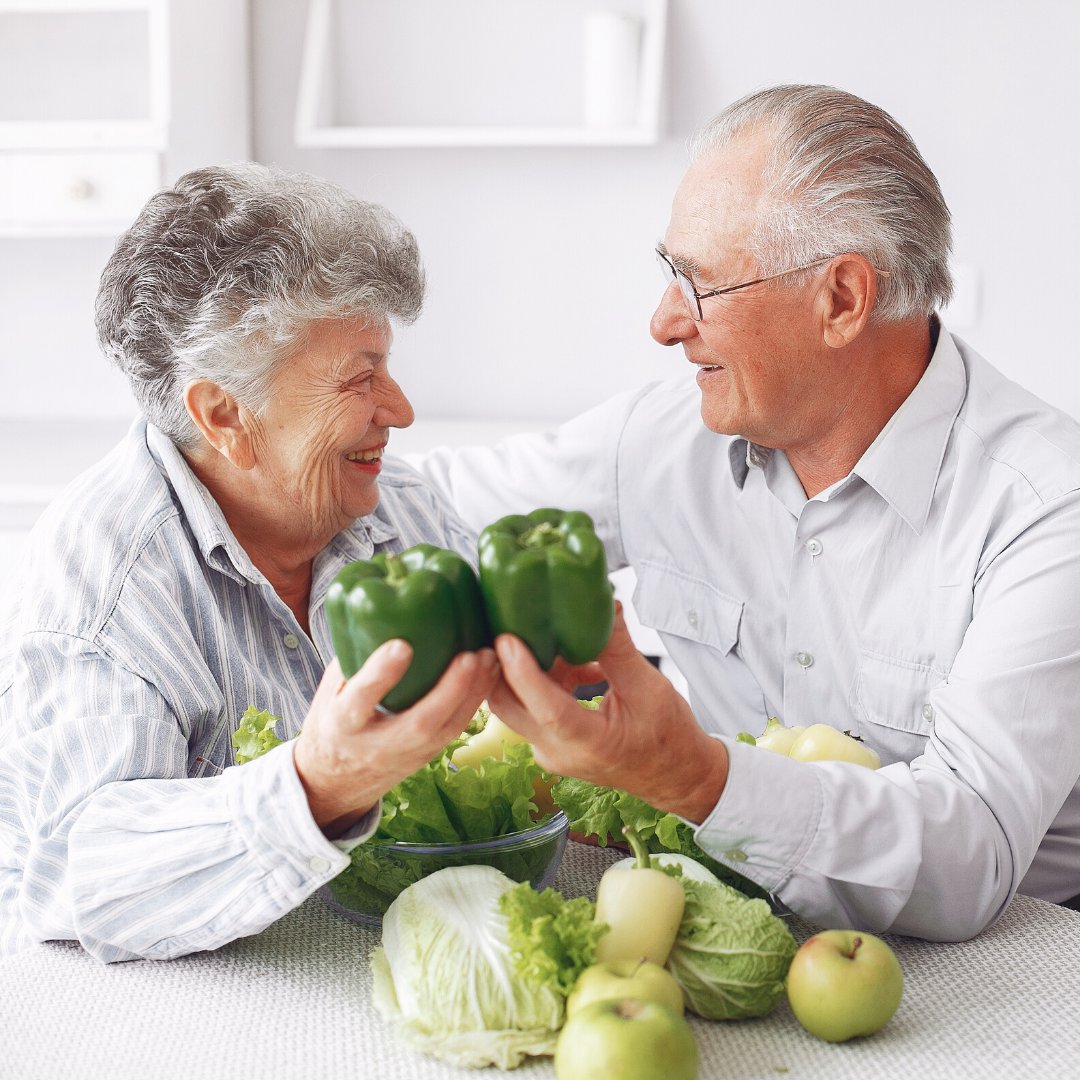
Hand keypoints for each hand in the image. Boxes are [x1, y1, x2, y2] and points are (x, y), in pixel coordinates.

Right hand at [293, 643, 497, 836]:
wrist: (336, 782)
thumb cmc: (332, 724)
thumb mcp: (328, 693)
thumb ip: (351, 661)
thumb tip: (379, 615)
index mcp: (344, 724)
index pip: (361, 700)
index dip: (381, 675)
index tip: (401, 646)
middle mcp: (378, 744)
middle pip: (420, 723)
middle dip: (449, 690)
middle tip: (470, 656)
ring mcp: (407, 754)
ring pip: (447, 729)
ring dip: (473, 694)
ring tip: (489, 657)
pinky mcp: (428, 755)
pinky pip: (456, 729)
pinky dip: (476, 700)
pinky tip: (490, 673)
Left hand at [488, 605, 727, 822]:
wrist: (673, 775)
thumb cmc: (668, 738)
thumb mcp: (650, 688)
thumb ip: (620, 649)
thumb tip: (605, 605)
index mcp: (589, 743)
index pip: (546, 709)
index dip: (523, 672)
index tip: (508, 638)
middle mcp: (559, 752)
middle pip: (510, 705)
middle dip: (504, 663)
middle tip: (512, 622)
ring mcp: (548, 750)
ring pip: (515, 703)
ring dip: (529, 667)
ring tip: (560, 640)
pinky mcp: (547, 743)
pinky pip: (529, 706)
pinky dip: (545, 679)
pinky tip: (576, 664)